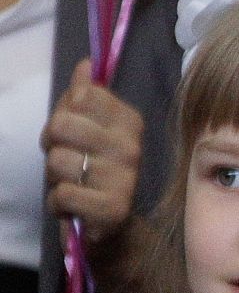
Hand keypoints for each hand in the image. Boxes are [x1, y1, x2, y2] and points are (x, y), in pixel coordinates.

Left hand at [42, 59, 145, 250]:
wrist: (112, 228)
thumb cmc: (95, 172)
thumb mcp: (88, 129)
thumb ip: (85, 97)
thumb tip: (85, 64)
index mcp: (129, 122)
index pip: (81, 95)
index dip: (65, 113)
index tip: (76, 134)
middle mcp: (131, 146)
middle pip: (62, 125)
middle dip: (52, 145)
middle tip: (68, 161)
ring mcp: (124, 178)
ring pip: (57, 161)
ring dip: (56, 177)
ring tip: (74, 185)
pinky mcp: (113, 208)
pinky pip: (63, 194)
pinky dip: (59, 203)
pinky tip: (74, 207)